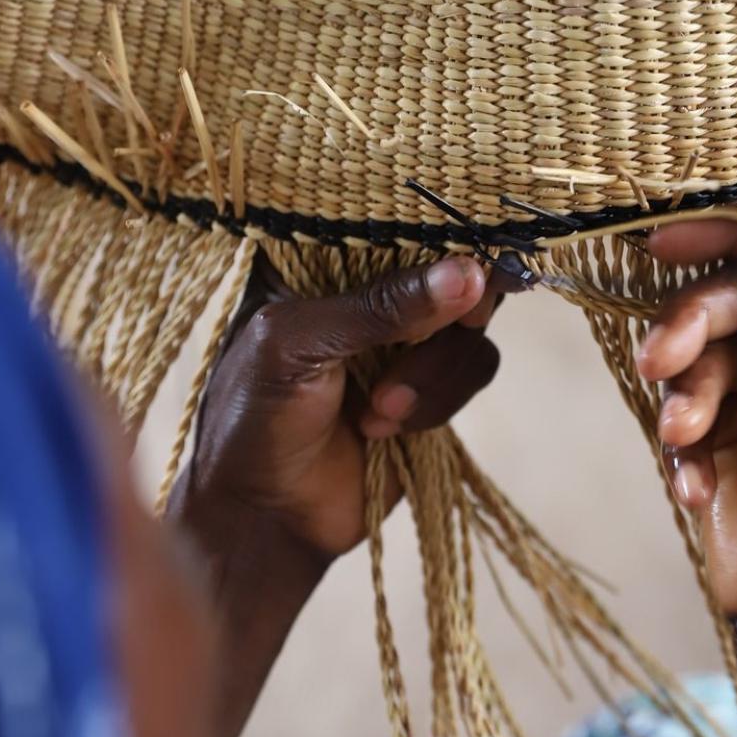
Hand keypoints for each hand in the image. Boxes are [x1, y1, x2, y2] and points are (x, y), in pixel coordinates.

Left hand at [182, 251, 499, 561]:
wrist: (264, 517)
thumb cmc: (254, 418)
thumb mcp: (299, 346)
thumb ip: (380, 307)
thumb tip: (470, 273)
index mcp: (320, 260)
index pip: (395, 219)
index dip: (445, 228)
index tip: (482, 252)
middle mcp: (370, 293)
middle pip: (453, 267)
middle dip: (454, 306)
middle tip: (459, 321)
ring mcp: (405, 341)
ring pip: (472, 326)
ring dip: (435, 370)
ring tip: (379, 410)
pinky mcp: (431, 390)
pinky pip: (474, 370)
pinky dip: (441, 400)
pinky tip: (388, 429)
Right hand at [639, 167, 736, 618]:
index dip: (736, 236)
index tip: (669, 242)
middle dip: (693, 326)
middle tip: (660, 359)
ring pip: (701, 359)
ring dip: (686, 395)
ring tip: (685, 437)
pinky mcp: (729, 445)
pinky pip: (685, 420)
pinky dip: (683, 450)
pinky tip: (696, 485)